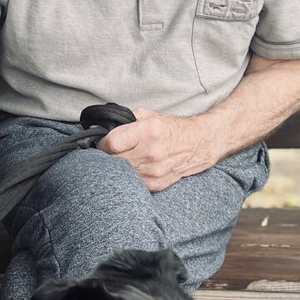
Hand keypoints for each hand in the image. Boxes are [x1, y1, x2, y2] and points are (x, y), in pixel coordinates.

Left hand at [97, 107, 212, 191]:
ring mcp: (154, 171)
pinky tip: (133, 167)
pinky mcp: (156, 184)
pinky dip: (128, 175)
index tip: (101, 141)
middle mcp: (151, 153)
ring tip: (122, 157)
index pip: (112, 143)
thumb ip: (125, 120)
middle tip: (109, 150)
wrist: (198, 144)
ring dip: (118, 166)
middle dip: (107, 155)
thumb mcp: (148, 115)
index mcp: (148, 131)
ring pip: (121, 172)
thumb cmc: (171, 128)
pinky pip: (132, 182)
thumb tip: (102, 128)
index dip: (102, 142)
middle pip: (114, 159)